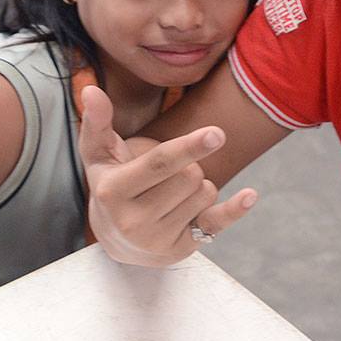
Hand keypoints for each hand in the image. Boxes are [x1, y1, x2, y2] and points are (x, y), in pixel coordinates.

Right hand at [79, 86, 256, 266]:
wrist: (113, 236)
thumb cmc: (110, 182)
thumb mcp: (98, 154)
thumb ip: (97, 122)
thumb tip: (91, 90)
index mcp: (113, 191)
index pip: (159, 164)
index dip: (189, 146)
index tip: (217, 133)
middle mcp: (133, 221)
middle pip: (189, 175)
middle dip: (188, 165)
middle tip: (166, 175)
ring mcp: (157, 240)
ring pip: (205, 193)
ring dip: (197, 185)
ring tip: (172, 193)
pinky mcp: (180, 250)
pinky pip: (216, 223)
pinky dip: (235, 210)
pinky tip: (250, 196)